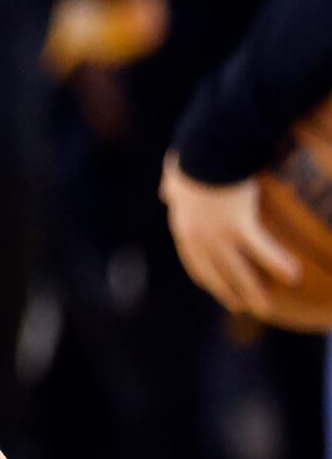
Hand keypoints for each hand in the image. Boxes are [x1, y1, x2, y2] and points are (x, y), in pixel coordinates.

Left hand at [162, 152, 307, 322]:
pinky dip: (277, 265)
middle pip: (213, 273)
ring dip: (252, 292)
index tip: (215, 287)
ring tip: (264, 309)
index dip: (205, 276)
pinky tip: (293, 277)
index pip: (193, 260)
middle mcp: (197, 237)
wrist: (204, 149)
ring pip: (237, 271)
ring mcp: (217, 235)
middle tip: (239, 307)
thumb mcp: (174, 175)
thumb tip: (165, 193)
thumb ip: (170, 187)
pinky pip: (262, 251)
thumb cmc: (192, 156)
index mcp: (183, 226)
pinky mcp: (239, 226)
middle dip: (226, 292)